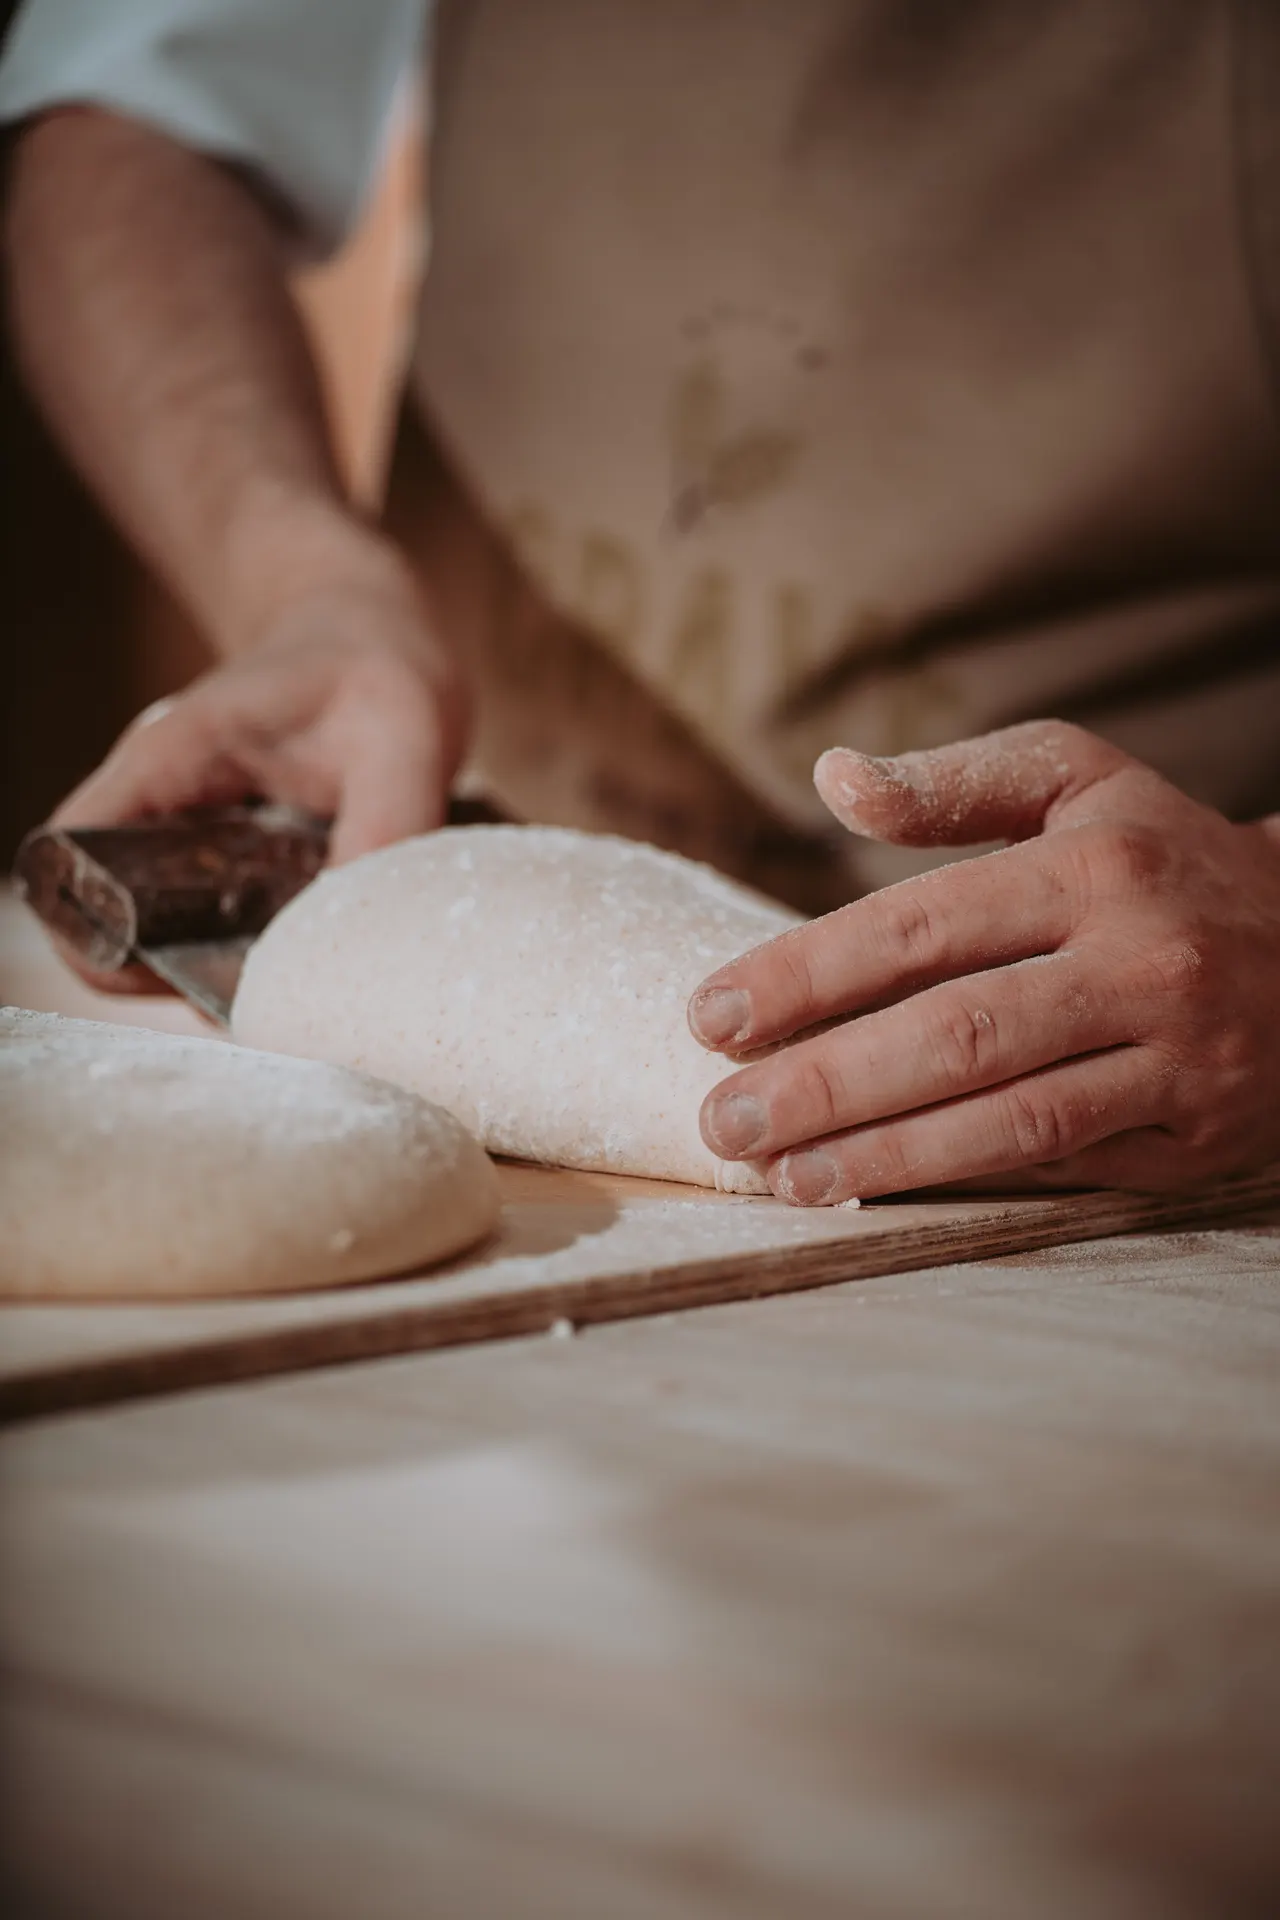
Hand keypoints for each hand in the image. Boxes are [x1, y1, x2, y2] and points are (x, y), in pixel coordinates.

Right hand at [51, 568, 467, 991]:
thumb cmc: (376, 664)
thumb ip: (388, 827)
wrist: (374, 631)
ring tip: (297, 981)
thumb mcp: (402, 736)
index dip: (99, 938)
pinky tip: (312, 954)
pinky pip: (210, 921)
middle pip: (107, 917)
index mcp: (166, 763)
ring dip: (215, 968)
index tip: (182, 976)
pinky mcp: (224, 854)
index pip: (69, 861)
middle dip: (171, 973)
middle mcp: (158, 802)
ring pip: (160, 930)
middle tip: (263, 996)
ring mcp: (186, 831)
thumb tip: (360, 936)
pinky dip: (251, 951)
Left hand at [689, 721, 1279, 1201]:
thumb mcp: (1081, 781)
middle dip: (824, 1085)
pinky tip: (881, 1195)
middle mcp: (1144, 962)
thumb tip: (830, 777)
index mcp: (1096, 867)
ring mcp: (1178, 1058)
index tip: (712, 1015)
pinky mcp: (1195, 1136)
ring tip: (781, 1177)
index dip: (807, 974)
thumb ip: (956, 782)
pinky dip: (968, 1184)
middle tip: (723, 1120)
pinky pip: (1065, 1167)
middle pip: (956, 1035)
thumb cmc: (1167, 858)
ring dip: (884, 1157)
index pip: (921, 926)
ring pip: (1011, 1120)